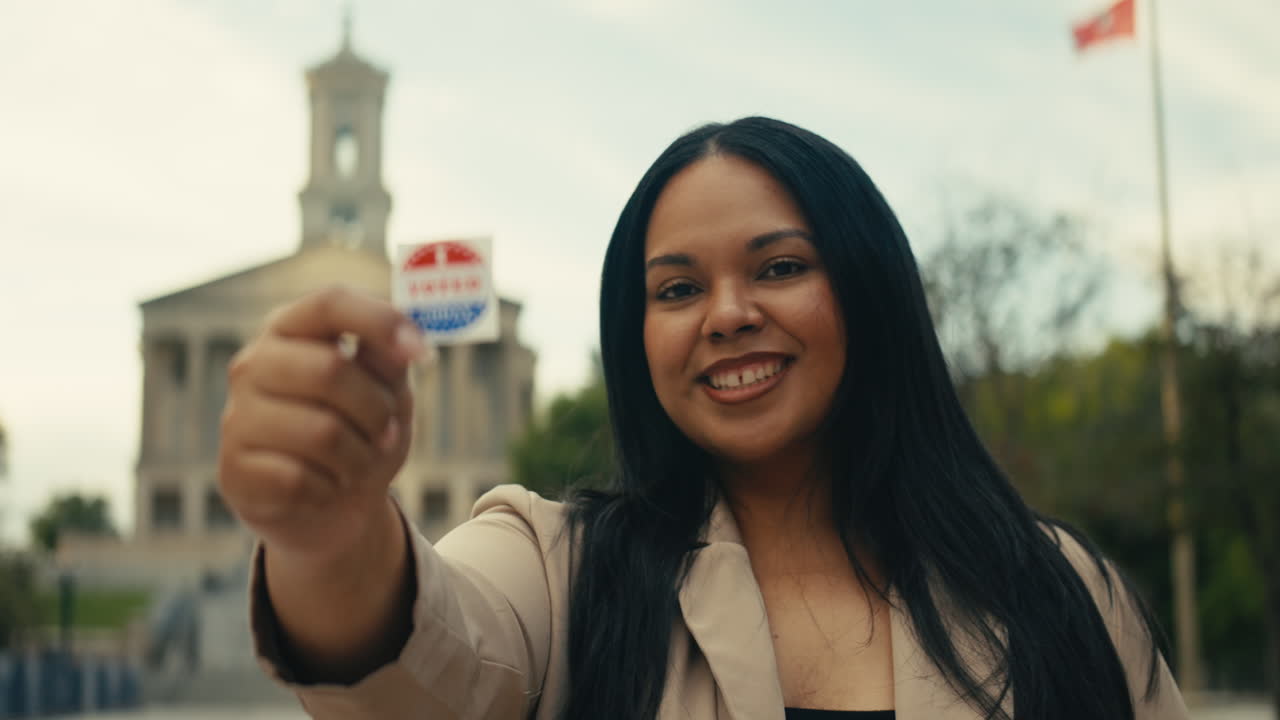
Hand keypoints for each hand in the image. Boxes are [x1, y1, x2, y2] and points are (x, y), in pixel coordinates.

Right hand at [217, 286, 427, 569]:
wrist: (331, 506)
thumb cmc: (360, 432)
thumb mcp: (384, 390)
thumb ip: (389, 360)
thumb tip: (408, 342)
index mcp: (293, 329)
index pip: (330, 302)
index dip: (381, 321)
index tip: (423, 353)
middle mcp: (256, 364)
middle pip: (330, 369)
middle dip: (376, 410)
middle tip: (386, 434)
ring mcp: (237, 416)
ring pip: (321, 431)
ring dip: (359, 458)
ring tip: (358, 464)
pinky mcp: (233, 469)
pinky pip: (298, 478)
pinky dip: (329, 489)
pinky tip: (325, 487)